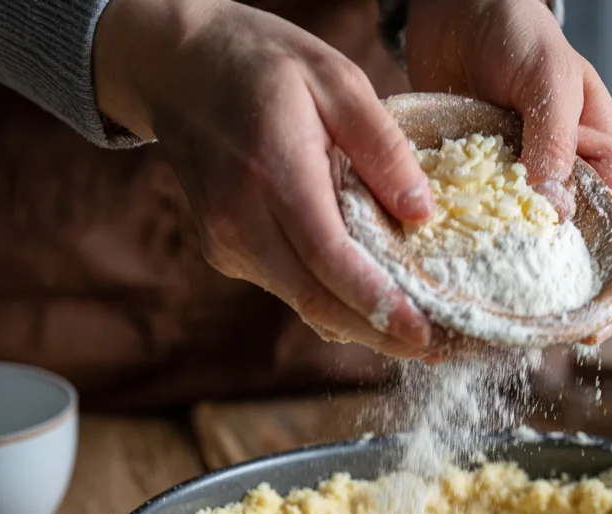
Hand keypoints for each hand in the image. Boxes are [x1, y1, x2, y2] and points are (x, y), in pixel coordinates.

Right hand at [93, 0, 439, 359]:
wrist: (178, 65)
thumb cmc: (264, 65)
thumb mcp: (336, 80)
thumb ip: (382, 146)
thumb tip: (423, 214)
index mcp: (271, 172)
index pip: (329, 259)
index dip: (378, 304)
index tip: (423, 334)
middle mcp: (241, 219)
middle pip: (316, 300)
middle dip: (378, 333)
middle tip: (433, 349)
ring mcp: (227, 243)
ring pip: (304, 304)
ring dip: (361, 326)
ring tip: (414, 336)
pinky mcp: (227, 253)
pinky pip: (290, 291)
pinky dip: (333, 305)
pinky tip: (373, 307)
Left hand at [404, 0, 611, 343]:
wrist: (460, 5)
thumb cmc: (519, 32)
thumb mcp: (549, 81)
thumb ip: (553, 143)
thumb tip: (554, 213)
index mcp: (606, 167)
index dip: (608, 293)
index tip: (590, 335)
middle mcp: (568, 189)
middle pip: (570, 262)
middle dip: (552, 304)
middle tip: (527, 346)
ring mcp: (523, 195)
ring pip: (523, 256)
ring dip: (507, 290)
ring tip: (488, 331)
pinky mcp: (481, 192)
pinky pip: (480, 236)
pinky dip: (470, 261)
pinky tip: (451, 290)